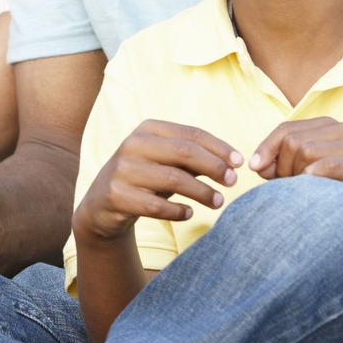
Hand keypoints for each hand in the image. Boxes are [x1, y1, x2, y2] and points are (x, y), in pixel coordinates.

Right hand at [74, 120, 239, 242]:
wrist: (102, 204)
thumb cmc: (145, 178)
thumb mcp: (166, 162)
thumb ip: (194, 158)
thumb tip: (233, 163)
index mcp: (148, 129)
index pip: (191, 133)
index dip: (218, 148)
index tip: (239, 163)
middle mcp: (133, 144)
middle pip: (183, 152)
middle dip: (213, 167)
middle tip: (232, 182)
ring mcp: (122, 170)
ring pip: (172, 178)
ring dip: (201, 192)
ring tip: (218, 202)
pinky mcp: (116, 195)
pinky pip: (155, 205)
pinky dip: (178, 210)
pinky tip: (189, 213)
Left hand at [249, 117, 342, 218]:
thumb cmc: (334, 190)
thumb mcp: (303, 172)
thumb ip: (278, 164)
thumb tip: (256, 164)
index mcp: (327, 126)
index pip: (286, 129)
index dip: (266, 148)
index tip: (255, 168)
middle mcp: (342, 130)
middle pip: (293, 141)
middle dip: (283, 167)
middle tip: (290, 188)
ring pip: (306, 151)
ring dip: (296, 175)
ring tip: (303, 191)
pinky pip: (329, 164)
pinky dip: (313, 175)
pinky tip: (310, 185)